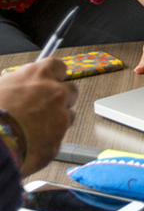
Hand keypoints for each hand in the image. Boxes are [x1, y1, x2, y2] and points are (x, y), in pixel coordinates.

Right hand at [0, 59, 76, 174]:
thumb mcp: (1, 88)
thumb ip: (18, 84)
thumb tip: (22, 87)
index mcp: (39, 75)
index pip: (58, 66)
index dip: (54, 76)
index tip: (50, 82)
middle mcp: (55, 92)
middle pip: (70, 90)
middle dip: (61, 99)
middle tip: (44, 108)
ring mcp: (61, 116)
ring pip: (68, 116)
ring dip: (57, 121)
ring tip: (34, 129)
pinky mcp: (59, 139)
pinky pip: (58, 138)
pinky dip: (48, 140)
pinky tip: (32, 143)